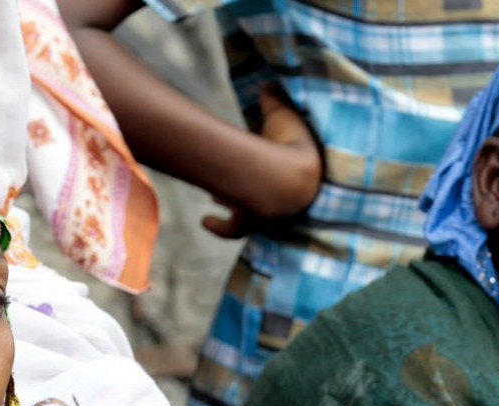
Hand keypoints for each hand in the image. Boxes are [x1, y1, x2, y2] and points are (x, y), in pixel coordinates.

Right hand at [202, 85, 320, 234]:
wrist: (286, 179)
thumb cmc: (289, 143)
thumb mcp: (280, 112)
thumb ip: (275, 99)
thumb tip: (270, 84)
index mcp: (294, 170)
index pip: (286, 168)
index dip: (276, 161)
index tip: (264, 152)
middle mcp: (282, 198)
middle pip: (266, 194)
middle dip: (251, 186)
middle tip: (239, 176)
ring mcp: (265, 211)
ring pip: (248, 211)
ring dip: (232, 201)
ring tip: (216, 196)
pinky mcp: (247, 221)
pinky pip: (231, 229)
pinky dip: (218, 227)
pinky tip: (205, 220)